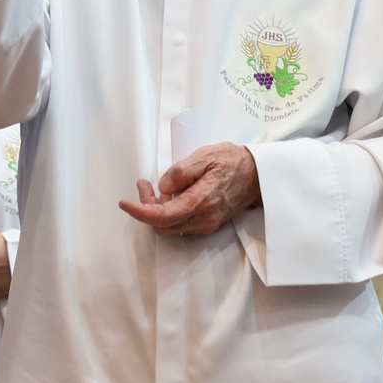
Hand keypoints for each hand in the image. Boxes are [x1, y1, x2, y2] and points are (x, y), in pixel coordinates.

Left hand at [118, 143, 260, 236]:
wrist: (259, 174)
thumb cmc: (232, 161)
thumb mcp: (206, 156)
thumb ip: (182, 171)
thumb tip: (163, 187)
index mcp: (200, 202)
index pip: (162, 217)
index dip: (139, 212)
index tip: (124, 203)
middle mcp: (203, 219)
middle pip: (162, 225)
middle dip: (146, 207)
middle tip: (143, 184)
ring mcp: (206, 224)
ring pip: (170, 226)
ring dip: (156, 209)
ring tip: (152, 185)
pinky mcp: (208, 223)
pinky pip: (180, 223)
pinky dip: (168, 211)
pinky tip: (170, 194)